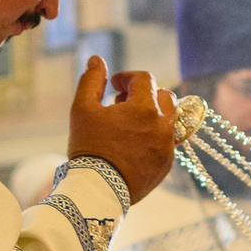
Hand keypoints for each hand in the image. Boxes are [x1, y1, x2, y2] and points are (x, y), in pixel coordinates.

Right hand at [67, 57, 177, 204]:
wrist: (98, 191)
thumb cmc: (89, 148)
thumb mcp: (82, 109)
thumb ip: (91, 80)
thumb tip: (97, 60)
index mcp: (145, 108)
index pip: (144, 79)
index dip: (127, 78)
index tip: (113, 86)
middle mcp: (163, 125)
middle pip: (164, 96)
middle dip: (144, 94)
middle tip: (121, 104)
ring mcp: (168, 147)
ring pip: (168, 120)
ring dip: (152, 115)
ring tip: (128, 125)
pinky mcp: (166, 165)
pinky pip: (166, 142)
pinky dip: (153, 137)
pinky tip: (132, 145)